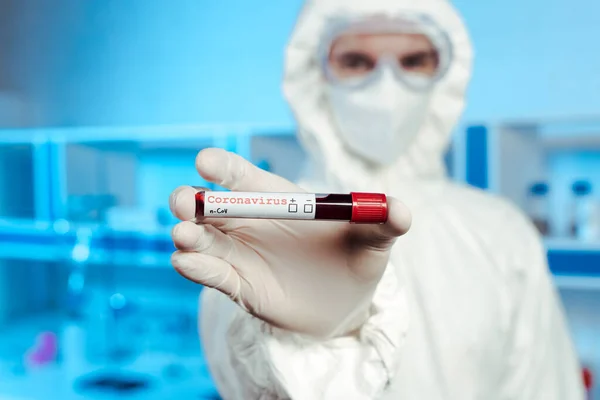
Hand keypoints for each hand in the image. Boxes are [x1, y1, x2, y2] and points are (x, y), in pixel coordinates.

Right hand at [169, 148, 410, 337]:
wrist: (346, 302)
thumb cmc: (356, 258)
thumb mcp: (374, 240)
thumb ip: (384, 222)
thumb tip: (401, 210)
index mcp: (276, 198)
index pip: (242, 176)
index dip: (222, 167)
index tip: (205, 162)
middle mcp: (249, 222)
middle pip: (209, 206)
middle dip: (191, 201)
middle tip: (185, 202)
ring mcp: (239, 254)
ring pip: (202, 240)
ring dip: (188, 236)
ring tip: (184, 237)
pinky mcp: (239, 286)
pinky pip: (213, 275)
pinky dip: (196, 269)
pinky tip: (187, 263)